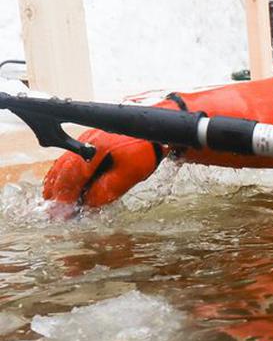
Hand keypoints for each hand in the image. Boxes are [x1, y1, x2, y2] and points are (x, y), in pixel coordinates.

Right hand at [42, 128, 161, 208]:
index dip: (66, 195)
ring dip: (57, 182)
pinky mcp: (89, 139)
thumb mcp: (129, 174)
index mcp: (95, 151)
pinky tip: (62, 181)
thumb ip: (108, 189)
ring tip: (52, 198)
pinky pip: (70, 157)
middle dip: (57, 191)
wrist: (152, 128)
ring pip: (64, 162)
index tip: (62, 211)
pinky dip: (63, 171)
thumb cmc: (144, 150)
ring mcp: (85, 139)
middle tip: (52, 209)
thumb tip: (88, 203)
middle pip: (64, 169)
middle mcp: (86, 143)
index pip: (73, 176)